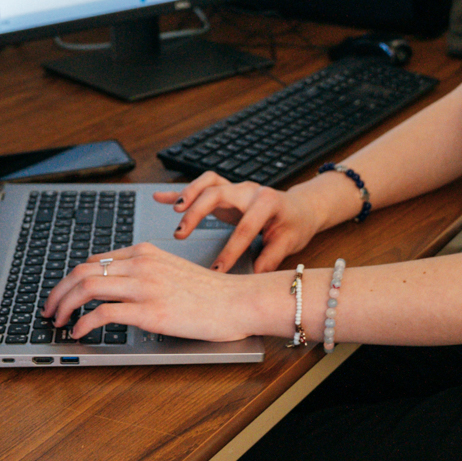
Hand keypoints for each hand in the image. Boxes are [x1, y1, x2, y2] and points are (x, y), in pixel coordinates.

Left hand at [40, 244, 262, 343]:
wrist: (239, 300)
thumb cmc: (211, 292)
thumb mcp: (173, 270)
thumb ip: (146, 273)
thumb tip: (119, 289)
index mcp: (144, 252)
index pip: (94, 260)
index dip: (70, 278)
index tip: (62, 294)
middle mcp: (140, 264)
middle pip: (82, 270)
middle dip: (58, 291)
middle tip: (49, 309)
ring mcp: (144, 286)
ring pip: (86, 287)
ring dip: (64, 306)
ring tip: (58, 322)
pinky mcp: (149, 311)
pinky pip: (103, 314)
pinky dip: (83, 323)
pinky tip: (78, 333)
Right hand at [154, 172, 329, 272]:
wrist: (300, 207)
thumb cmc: (295, 224)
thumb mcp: (289, 242)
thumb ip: (270, 258)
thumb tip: (255, 277)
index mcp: (267, 202)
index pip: (245, 226)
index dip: (231, 249)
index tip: (218, 269)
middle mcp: (249, 190)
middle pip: (218, 194)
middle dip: (198, 213)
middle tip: (181, 233)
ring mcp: (236, 188)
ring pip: (208, 183)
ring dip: (189, 194)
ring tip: (174, 210)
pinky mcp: (226, 191)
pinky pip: (201, 187)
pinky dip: (180, 192)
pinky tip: (161, 198)